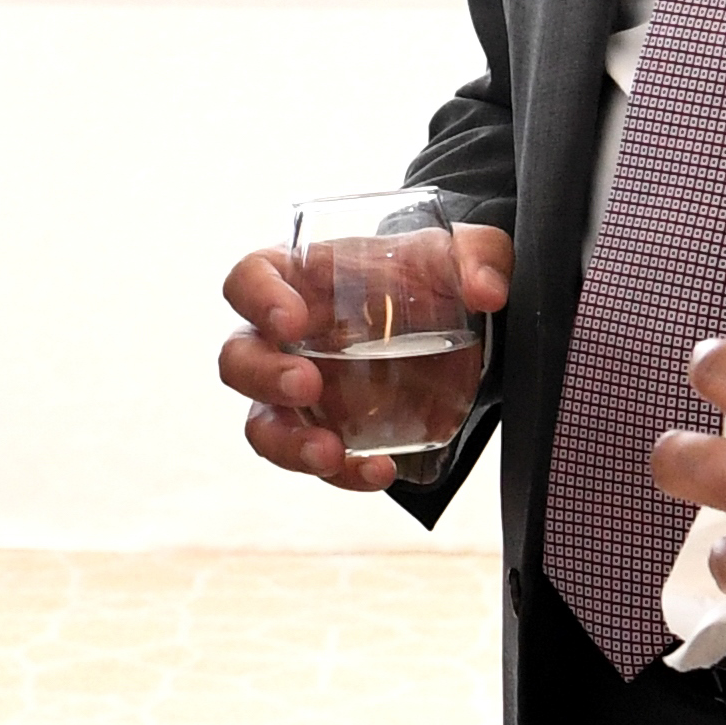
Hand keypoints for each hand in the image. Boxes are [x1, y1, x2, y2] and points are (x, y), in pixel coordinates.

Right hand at [223, 223, 511, 490]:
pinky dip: (342, 474)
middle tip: (306, 386)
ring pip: (261, 423)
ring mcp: (298, 390)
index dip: (258, 299)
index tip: (291, 320)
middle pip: (238, 358)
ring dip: (287, 443)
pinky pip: (317, 460)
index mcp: (298, 277)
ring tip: (330, 453)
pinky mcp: (325, 430)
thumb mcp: (461, 250)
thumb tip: (487, 290)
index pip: (249, 279)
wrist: (449, 318)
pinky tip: (378, 472)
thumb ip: (477, 255)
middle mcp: (283, 338)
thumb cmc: (430, 271)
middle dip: (264, 376)